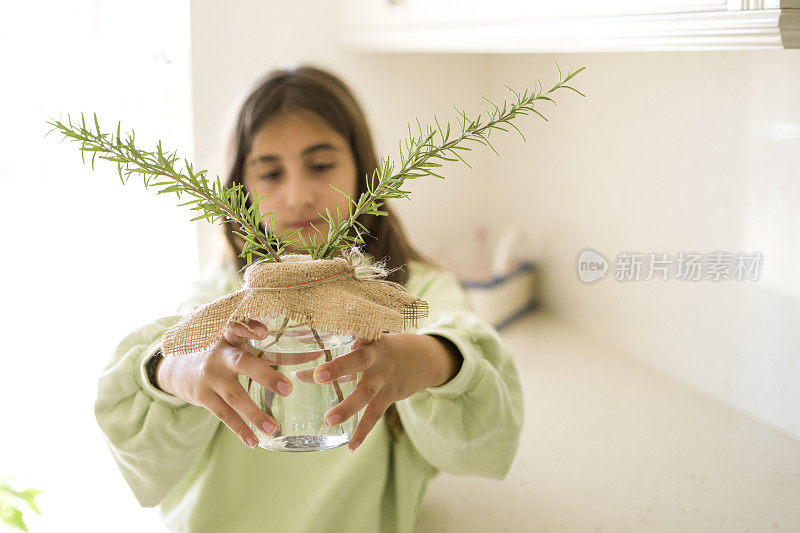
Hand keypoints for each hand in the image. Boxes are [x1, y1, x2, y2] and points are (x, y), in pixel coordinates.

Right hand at [157, 318, 293, 448]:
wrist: (174, 367)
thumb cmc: (220, 352)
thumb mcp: (237, 343)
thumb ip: (270, 349)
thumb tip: (315, 355)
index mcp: (230, 336)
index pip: (239, 327)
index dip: (250, 327)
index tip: (265, 332)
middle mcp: (219, 353)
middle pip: (242, 363)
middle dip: (265, 375)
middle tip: (288, 389)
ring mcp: (210, 376)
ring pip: (235, 395)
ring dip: (255, 414)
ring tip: (274, 428)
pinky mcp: (203, 396)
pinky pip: (224, 415)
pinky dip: (240, 429)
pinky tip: (254, 442)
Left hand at [294, 333, 462, 451]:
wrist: (426, 360)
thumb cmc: (385, 350)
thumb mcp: (367, 347)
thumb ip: (338, 360)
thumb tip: (299, 375)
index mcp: (370, 339)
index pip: (358, 330)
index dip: (347, 327)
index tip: (330, 324)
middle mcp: (378, 357)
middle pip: (360, 360)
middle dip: (339, 368)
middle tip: (318, 376)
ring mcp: (386, 377)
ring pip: (366, 392)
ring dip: (348, 407)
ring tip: (329, 420)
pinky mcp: (390, 395)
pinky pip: (375, 415)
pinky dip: (363, 431)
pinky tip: (351, 446)